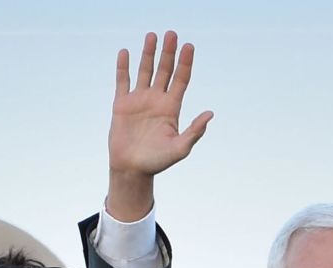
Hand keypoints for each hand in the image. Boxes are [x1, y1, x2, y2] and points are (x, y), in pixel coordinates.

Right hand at [107, 30, 212, 211]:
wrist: (132, 168)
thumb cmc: (158, 161)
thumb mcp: (180, 148)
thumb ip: (194, 131)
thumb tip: (210, 114)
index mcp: (171, 108)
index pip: (181, 79)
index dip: (185, 63)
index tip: (189, 46)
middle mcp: (157, 100)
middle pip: (165, 70)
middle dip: (168, 53)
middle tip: (172, 34)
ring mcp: (139, 100)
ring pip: (145, 71)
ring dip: (148, 53)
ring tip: (152, 35)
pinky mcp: (122, 104)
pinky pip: (122, 81)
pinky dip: (123, 67)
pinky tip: (125, 52)